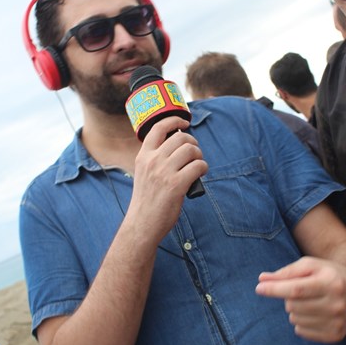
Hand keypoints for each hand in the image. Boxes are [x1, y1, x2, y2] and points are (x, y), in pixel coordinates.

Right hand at [125, 116, 206, 245]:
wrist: (142, 224)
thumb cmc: (147, 200)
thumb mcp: (144, 173)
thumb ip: (156, 160)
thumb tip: (178, 147)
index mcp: (143, 156)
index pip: (158, 127)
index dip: (174, 120)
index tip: (184, 123)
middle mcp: (153, 161)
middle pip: (181, 138)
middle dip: (193, 143)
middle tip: (194, 155)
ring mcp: (164, 172)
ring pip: (191, 150)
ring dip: (199, 156)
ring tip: (197, 166)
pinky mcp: (176, 185)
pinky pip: (198, 166)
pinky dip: (203, 168)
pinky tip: (200, 175)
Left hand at [255, 256, 345, 342]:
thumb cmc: (329, 273)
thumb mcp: (310, 265)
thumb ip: (286, 272)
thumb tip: (262, 280)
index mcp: (331, 282)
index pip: (297, 289)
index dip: (275, 289)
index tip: (259, 288)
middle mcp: (336, 304)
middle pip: (294, 305)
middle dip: (289, 297)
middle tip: (303, 291)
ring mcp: (337, 322)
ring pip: (295, 320)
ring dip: (295, 310)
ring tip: (311, 301)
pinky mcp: (336, 335)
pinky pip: (302, 332)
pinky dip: (302, 323)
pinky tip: (314, 313)